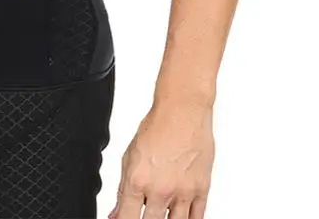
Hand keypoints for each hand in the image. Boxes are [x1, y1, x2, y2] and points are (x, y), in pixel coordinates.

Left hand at [107, 100, 213, 218]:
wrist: (183, 111)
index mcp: (137, 181)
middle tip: (145, 214)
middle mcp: (160, 190)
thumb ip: (123, 189)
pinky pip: (197, 218)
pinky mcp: (202, 189)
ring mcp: (183, 192)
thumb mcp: (130, 156)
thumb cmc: (157, 127)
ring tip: (161, 215)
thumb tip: (116, 213)